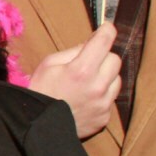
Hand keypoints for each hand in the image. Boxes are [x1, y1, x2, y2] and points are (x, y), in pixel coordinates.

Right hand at [26, 22, 119, 138]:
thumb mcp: (48, 64)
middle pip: (115, 59)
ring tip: (87, 83)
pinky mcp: (105, 116)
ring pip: (116, 79)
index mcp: (81, 70)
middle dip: (104, 57)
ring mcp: (103, 103)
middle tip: (90, 62)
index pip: (104, 42)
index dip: (107, 32)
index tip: (107, 28)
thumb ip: (72, 52)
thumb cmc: (40, 91)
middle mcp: (97, 86)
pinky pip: (111, 98)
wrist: (38, 126)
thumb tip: (91, 44)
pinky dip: (102, 95)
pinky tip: (86, 98)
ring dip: (106, 76)